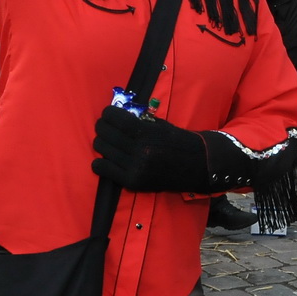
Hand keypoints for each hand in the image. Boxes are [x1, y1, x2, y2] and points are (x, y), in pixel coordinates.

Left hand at [91, 106, 210, 192]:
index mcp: (146, 133)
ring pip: (102, 150)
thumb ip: (139, 122)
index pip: (115, 119)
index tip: (107, 113)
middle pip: (106, 134)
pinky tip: (107, 159)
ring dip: (102, 143)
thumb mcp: (161, 126)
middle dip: (102, 127)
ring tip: (107, 142)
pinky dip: (101, 163)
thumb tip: (116, 116)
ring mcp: (134, 168)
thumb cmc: (178, 142)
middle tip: (104, 127)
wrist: (196, 166)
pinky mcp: (132, 182)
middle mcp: (139, 150)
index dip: (107, 114)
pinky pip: (103, 169)